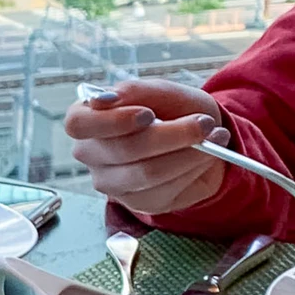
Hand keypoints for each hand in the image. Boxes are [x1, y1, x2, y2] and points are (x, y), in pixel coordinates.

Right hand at [65, 80, 227, 216]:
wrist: (198, 135)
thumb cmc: (171, 110)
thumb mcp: (159, 91)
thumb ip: (134, 91)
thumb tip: (104, 99)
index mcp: (87, 121)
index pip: (79, 124)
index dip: (112, 121)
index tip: (148, 114)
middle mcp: (92, 156)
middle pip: (123, 150)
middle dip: (172, 135)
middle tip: (205, 122)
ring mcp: (113, 184)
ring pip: (148, 173)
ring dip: (189, 154)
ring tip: (215, 136)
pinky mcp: (138, 203)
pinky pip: (167, 189)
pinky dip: (193, 169)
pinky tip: (206, 156)